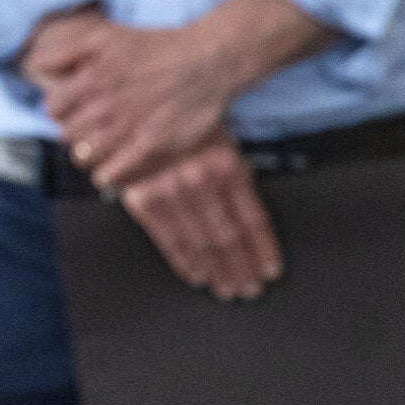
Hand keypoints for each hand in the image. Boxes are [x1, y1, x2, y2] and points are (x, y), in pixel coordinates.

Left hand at [36, 0, 335, 190]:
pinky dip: (107, 174)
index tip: (72, 110)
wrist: (205, 62)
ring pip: (85, 155)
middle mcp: (105, 105)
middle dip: (74, 131)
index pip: (53, 108)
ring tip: (101, 147)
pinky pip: (112, 174)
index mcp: (91, 78)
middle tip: (89, 128)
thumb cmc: (156, 47)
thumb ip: (65, 51)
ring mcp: (127, 128)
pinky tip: (112, 167)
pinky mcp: (150, 147)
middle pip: (67, 133)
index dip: (60, 110)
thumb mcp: (103, 36)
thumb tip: (35, 66)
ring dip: (89, 153)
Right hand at [120, 140, 283, 301]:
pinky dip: (185, 262)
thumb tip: (253, 227)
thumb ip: (237, 179)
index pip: (252, 218)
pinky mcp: (144, 201)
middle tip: (250, 288)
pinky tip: (198, 275)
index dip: (264, 249)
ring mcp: (170, 192)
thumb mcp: (220, 143)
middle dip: (242, 267)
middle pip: (228, 236)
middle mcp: (199, 180)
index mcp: (225, 165)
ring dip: (217, 270)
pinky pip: (169, 240)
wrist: (134, 116)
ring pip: (201, 243)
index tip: (270, 270)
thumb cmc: (183, 131)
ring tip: (228, 287)